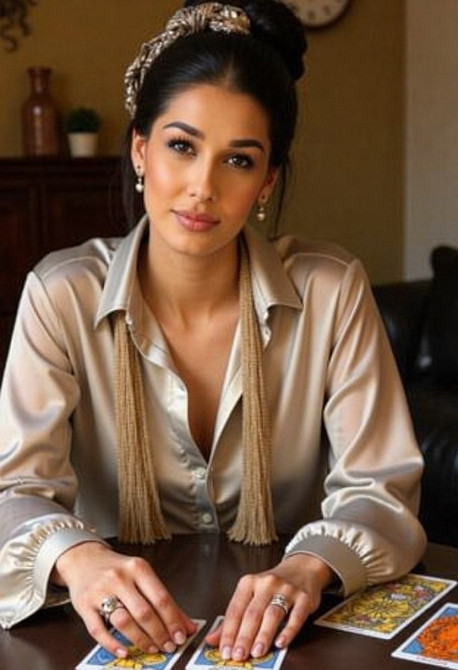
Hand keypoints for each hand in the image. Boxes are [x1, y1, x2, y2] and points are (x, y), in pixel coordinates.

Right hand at [52, 541, 196, 658]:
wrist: (84, 559)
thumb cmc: (117, 569)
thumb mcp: (142, 576)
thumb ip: (163, 600)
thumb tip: (187, 625)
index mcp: (138, 568)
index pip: (160, 598)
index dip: (173, 620)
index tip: (180, 636)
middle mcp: (119, 578)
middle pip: (144, 612)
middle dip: (159, 633)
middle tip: (168, 646)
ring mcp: (100, 591)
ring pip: (124, 622)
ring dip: (141, 640)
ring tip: (152, 648)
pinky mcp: (84, 605)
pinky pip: (98, 630)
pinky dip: (112, 644)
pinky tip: (124, 651)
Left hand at [205, 553, 333, 661]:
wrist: (302, 568)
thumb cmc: (273, 585)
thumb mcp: (251, 594)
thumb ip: (234, 617)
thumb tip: (212, 639)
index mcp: (249, 582)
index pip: (235, 609)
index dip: (229, 631)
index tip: (225, 650)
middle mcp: (267, 583)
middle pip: (253, 613)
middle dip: (244, 636)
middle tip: (238, 655)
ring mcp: (286, 589)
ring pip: (272, 614)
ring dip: (263, 635)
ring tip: (256, 652)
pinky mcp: (304, 598)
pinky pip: (296, 616)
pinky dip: (288, 631)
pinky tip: (281, 643)